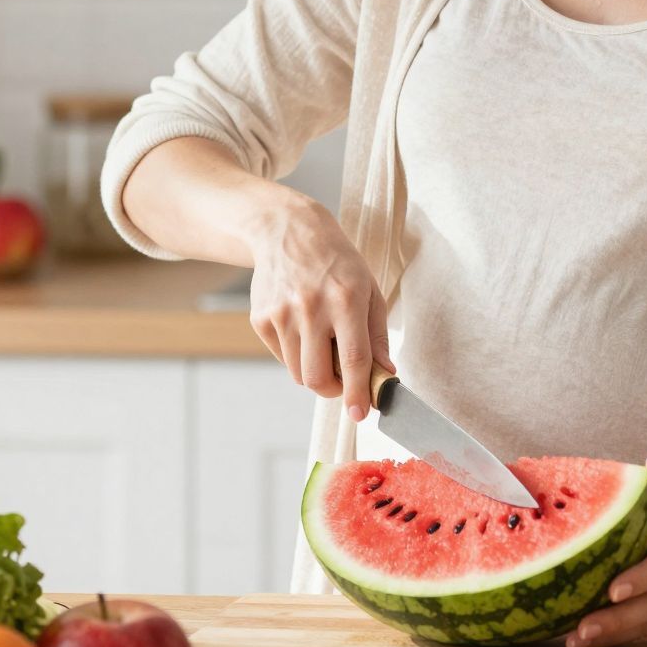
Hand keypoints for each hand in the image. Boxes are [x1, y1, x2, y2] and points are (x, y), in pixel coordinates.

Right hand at [244, 193, 391, 420]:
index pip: (353, 359)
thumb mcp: (369, 289)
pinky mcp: (260, 318)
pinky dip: (296, 355)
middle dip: (334, 391)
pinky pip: (281, 357)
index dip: (357, 392)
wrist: (287, 231)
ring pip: (299, 373)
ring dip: (315, 372)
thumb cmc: (337, 263)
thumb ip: (378, 335)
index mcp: (346, 299)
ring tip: (324, 344)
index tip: (361, 414)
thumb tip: (385, 374)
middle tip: (344, 382)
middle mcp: (311, 308)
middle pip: (318, 378)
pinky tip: (303, 327)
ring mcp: (281, 314)